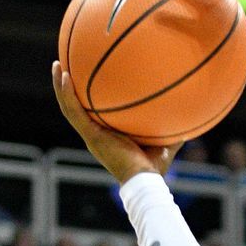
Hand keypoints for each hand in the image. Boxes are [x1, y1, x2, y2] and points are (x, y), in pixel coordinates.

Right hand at [52, 61, 180, 183]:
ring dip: (60, 86)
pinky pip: (74, 112)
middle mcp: (94, 133)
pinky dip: (67, 95)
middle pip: (75, 106)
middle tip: (62, 66)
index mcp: (106, 134)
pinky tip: (64, 76)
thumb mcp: (164, 139)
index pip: (91, 112)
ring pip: (68, 106)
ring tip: (56, 64)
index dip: (85, 98)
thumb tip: (189, 107)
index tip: (84, 79)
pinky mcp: (91, 135)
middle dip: (67, 87)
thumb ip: (172, 124)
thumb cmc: (155, 165)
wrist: (145, 180)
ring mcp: (90, 134)